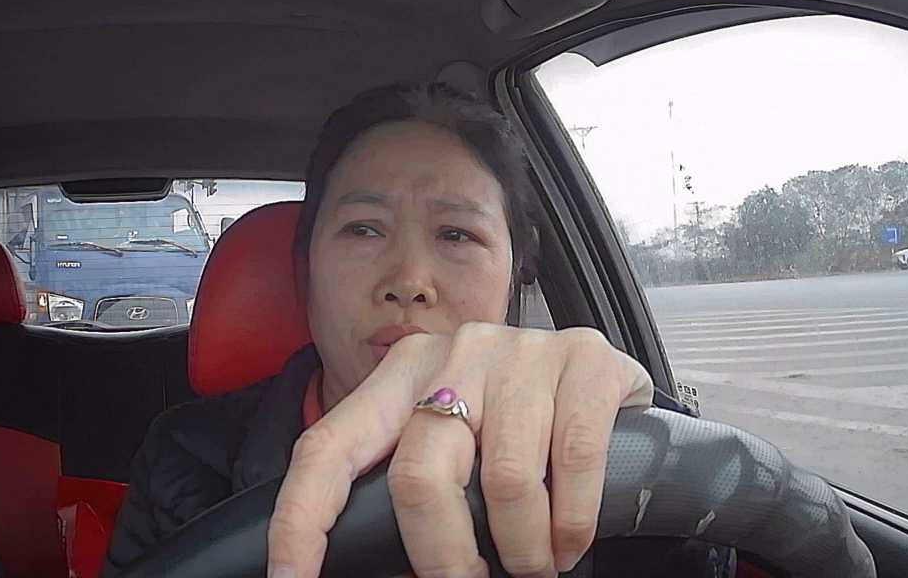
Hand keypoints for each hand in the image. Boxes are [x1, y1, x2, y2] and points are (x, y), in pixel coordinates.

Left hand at [267, 323, 653, 577]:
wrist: (606, 382)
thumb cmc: (517, 427)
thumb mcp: (453, 443)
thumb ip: (412, 486)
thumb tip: (378, 566)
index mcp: (401, 373)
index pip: (329, 448)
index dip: (301, 520)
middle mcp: (455, 352)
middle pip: (420, 476)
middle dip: (443, 559)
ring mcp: (521, 350)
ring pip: (504, 482)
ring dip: (522, 551)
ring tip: (534, 566)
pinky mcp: (585, 360)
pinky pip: (571, 462)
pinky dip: (571, 526)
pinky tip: (568, 542)